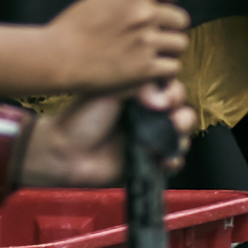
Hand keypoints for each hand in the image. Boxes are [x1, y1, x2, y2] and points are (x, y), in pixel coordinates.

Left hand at [16, 84, 189, 187]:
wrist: (64, 152)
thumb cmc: (81, 118)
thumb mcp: (109, 91)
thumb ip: (138, 86)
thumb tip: (163, 101)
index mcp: (139, 95)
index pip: (170, 89)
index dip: (174, 92)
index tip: (165, 98)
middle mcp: (147, 115)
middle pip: (182, 111)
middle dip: (183, 115)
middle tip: (172, 120)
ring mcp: (149, 138)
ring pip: (181, 135)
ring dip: (183, 137)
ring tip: (173, 138)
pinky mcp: (148, 161)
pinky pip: (172, 160)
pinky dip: (175, 160)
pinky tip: (165, 160)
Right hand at [30, 0, 188, 97]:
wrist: (55, 59)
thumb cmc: (67, 31)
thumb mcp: (88, 2)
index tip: (163, 5)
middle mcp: (143, 14)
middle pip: (181, 19)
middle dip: (170, 29)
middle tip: (153, 38)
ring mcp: (146, 41)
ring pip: (181, 44)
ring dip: (169, 51)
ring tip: (150, 55)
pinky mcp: (145, 67)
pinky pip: (173, 67)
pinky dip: (164, 72)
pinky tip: (148, 71)